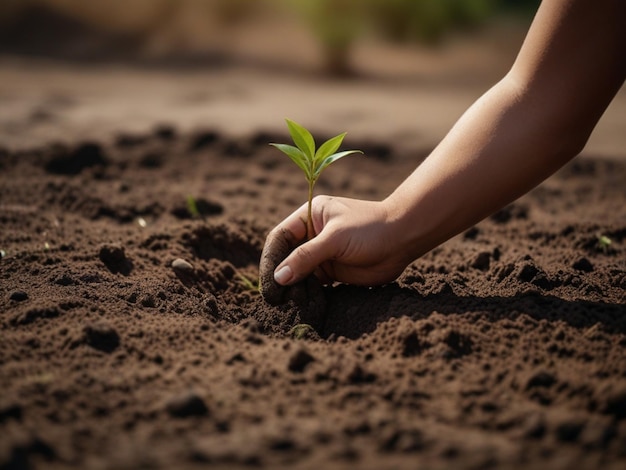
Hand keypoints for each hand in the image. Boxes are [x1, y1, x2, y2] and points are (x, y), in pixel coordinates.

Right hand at [259, 195, 410, 301]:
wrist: (404, 239)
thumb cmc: (371, 229)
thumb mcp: (335, 238)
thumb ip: (306, 257)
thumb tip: (279, 277)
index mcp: (309, 217)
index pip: (280, 237)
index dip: (271, 258)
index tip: (270, 281)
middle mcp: (312, 235)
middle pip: (286, 258)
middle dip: (281, 277)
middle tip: (277, 299)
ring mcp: (322, 254)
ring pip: (298, 274)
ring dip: (294, 289)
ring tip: (293, 303)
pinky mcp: (333, 272)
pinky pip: (313, 286)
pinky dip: (308, 295)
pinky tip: (307, 305)